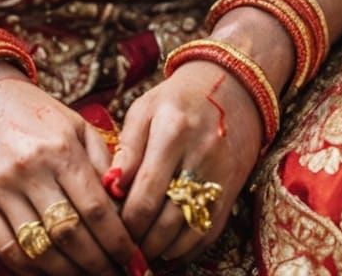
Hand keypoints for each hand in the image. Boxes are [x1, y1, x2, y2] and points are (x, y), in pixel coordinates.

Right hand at [0, 63, 145, 275]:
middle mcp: (30, 169)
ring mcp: (1, 189)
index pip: (95, 208)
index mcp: (60, 148)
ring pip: (40, 249)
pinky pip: (8, 250)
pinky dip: (32, 271)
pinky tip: (52, 274)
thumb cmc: (38, 114)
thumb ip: (102, 163)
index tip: (133, 257)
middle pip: (70, 234)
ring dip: (69, 273)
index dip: (117, 240)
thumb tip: (124, 206)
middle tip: (117, 274)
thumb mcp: (76, 126)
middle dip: (98, 263)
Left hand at [108, 62, 264, 265]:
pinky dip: (185, 250)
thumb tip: (109, 188)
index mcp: (172, 131)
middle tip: (120, 249)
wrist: (232, 89)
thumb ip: (127, 149)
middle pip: (166, 219)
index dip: (124, 222)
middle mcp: (200, 156)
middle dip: (140, 242)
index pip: (144, 193)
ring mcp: (220, 177)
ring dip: (160, 251)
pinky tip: (165, 251)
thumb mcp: (145, 109)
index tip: (108, 230)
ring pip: (188, 233)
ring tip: (139, 253)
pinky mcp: (231, 192)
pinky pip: (208, 234)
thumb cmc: (177, 100)